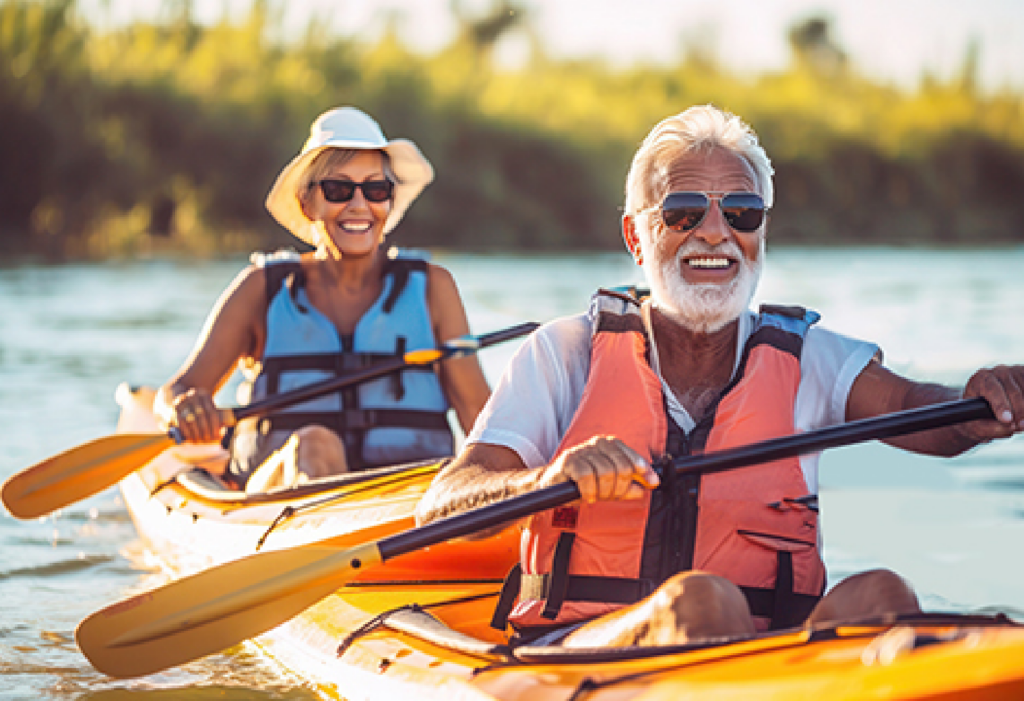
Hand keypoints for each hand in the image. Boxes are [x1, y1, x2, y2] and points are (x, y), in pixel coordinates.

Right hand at [170, 389, 225, 443]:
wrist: (177, 398)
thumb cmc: (196, 407)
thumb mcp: (206, 407)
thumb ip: (215, 417)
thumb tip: (223, 433)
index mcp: (204, 395)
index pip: (212, 413)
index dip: (215, 426)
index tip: (218, 436)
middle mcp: (193, 396)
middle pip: (201, 416)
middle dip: (206, 431)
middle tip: (208, 440)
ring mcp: (183, 400)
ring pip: (191, 420)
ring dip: (196, 433)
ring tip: (200, 440)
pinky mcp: (174, 407)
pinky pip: (181, 422)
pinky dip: (187, 431)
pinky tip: (190, 438)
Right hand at [537, 435, 659, 502]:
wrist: (551, 486)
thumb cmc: (581, 484)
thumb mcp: (607, 486)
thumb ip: (626, 486)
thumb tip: (644, 488)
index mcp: (608, 445)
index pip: (631, 456)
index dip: (643, 469)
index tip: (652, 482)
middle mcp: (596, 444)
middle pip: (621, 467)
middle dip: (619, 488)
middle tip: (608, 496)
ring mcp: (582, 451)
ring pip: (605, 473)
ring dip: (603, 492)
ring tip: (595, 496)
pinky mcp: (568, 460)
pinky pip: (587, 477)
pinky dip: (589, 491)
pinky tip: (587, 495)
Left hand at [961, 365, 1023, 441]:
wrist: (984, 406)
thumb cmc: (977, 416)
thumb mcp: (975, 424)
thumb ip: (989, 428)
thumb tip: (1009, 427)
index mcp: (980, 379)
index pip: (992, 389)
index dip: (1001, 405)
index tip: (1007, 419)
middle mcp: (998, 371)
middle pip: (1013, 392)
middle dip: (1018, 412)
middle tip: (1019, 427)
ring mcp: (1015, 372)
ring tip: (1021, 423)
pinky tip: (1023, 415)